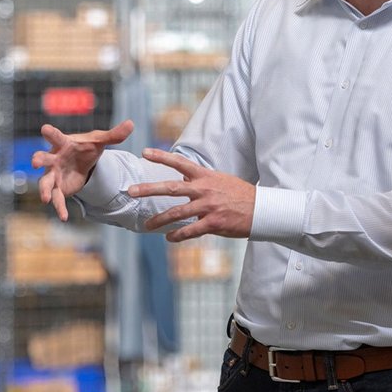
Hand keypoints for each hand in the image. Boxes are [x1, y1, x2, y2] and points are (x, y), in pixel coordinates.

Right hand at [32, 119, 133, 220]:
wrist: (82, 162)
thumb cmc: (86, 147)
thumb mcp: (100, 141)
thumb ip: (114, 135)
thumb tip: (131, 123)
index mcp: (64, 143)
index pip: (56, 136)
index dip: (50, 133)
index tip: (45, 129)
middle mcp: (54, 158)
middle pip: (43, 158)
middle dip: (39, 159)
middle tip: (35, 162)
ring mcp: (54, 174)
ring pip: (45, 182)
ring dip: (44, 190)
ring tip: (46, 198)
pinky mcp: (58, 188)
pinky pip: (57, 198)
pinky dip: (59, 208)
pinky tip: (63, 217)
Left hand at [130, 148, 254, 241]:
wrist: (261, 209)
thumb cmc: (240, 194)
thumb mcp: (220, 180)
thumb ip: (200, 179)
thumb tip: (183, 177)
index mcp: (205, 176)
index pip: (180, 163)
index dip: (161, 157)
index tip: (144, 153)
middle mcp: (204, 189)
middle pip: (171, 187)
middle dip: (149, 189)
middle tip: (131, 191)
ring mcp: (208, 207)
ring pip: (177, 213)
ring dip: (159, 219)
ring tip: (147, 225)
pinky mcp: (213, 223)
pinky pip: (190, 231)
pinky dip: (178, 235)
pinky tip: (169, 238)